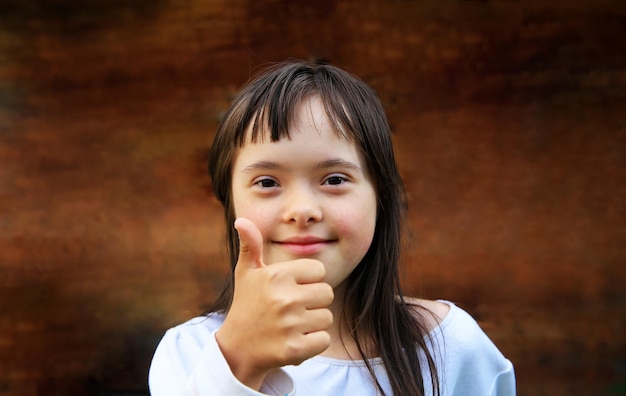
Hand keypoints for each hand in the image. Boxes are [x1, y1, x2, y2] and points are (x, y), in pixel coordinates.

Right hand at [216, 217, 333, 389]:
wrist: (237, 349)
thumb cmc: (247, 304)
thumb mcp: (246, 273)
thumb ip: (251, 245)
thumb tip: (242, 220)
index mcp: (277, 275)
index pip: (319, 270)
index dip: (308, 280)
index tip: (291, 288)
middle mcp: (284, 298)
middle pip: (327, 293)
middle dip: (314, 302)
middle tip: (293, 309)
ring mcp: (290, 325)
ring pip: (327, 317)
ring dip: (314, 323)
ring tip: (292, 324)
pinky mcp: (295, 349)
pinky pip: (324, 340)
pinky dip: (313, 342)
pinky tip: (295, 340)